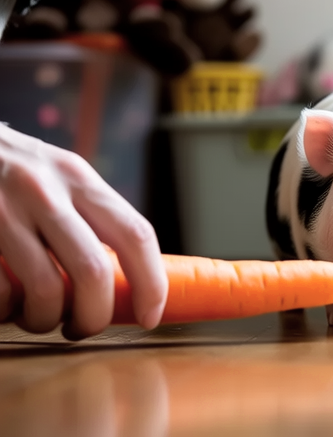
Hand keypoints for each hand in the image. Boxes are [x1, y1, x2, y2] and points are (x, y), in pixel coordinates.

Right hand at [0, 124, 167, 339]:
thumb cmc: (6, 171)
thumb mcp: (54, 176)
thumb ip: (85, 214)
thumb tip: (127, 276)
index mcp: (78, 177)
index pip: (135, 234)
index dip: (151, 283)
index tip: (150, 315)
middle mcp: (44, 190)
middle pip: (94, 270)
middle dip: (95, 315)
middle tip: (83, 328)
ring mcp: (2, 210)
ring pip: (46, 290)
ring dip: (45, 320)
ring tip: (38, 317)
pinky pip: (0, 291)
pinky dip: (5, 309)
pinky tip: (4, 302)